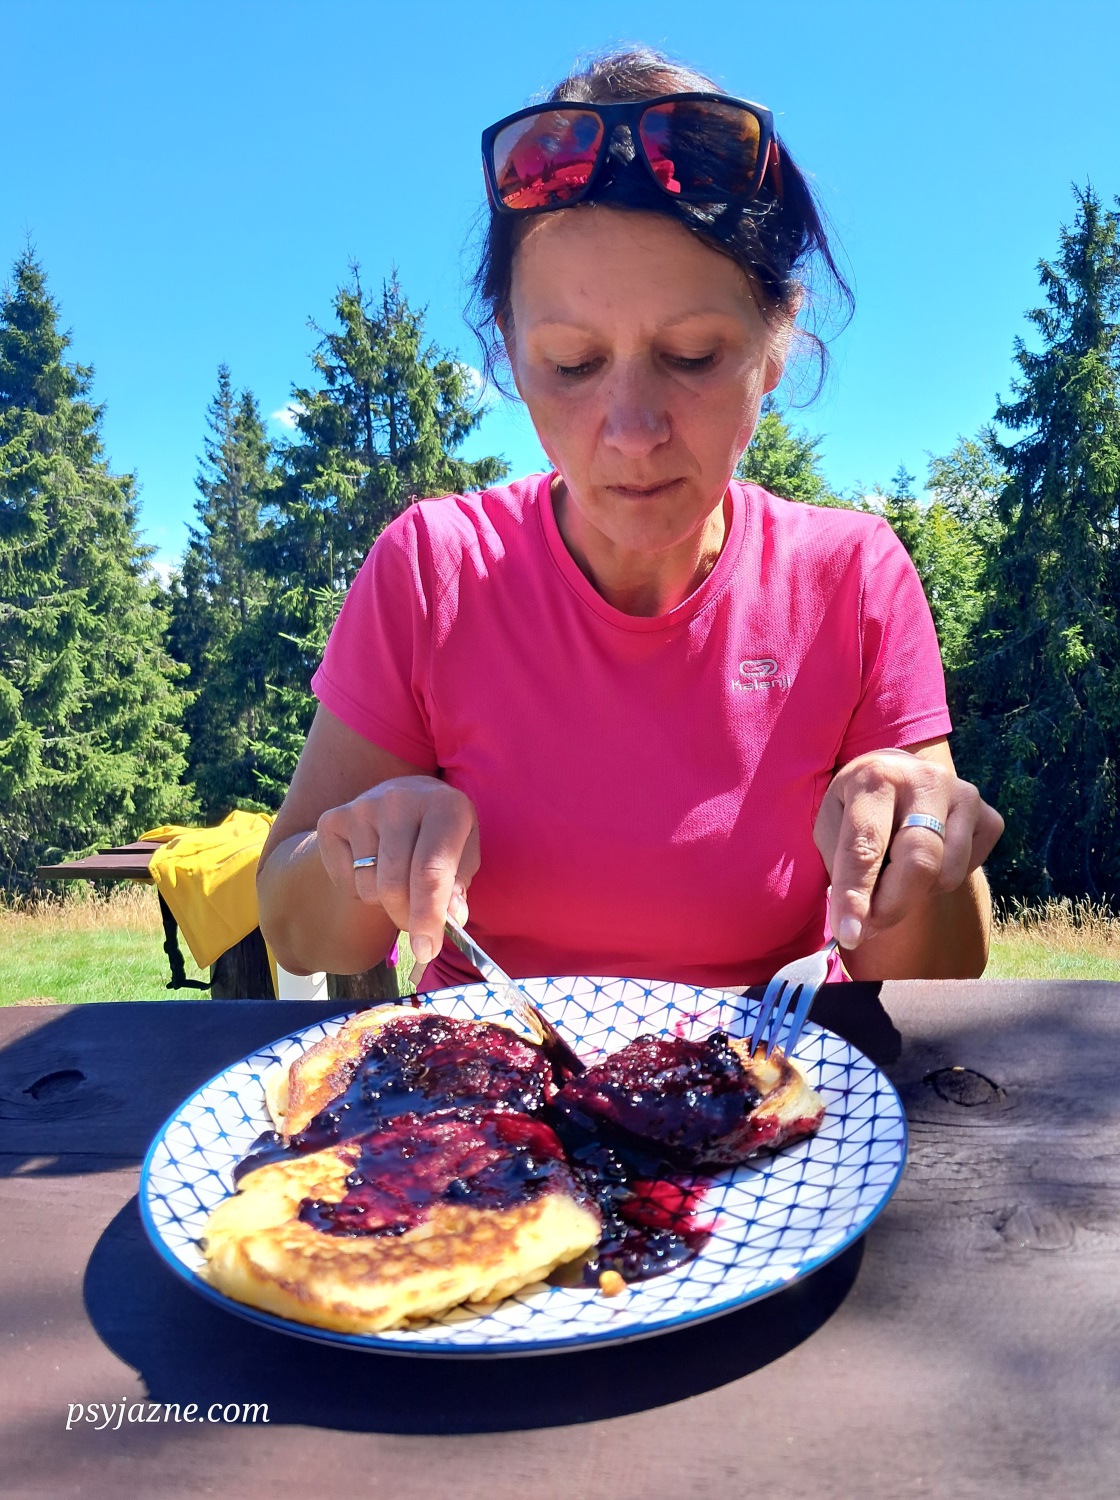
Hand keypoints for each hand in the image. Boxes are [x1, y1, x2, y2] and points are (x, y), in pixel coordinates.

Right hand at [315, 776, 479, 968]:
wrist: (405, 799)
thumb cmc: (441, 836)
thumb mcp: (463, 854)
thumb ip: (458, 887)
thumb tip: (450, 918)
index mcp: (445, 805)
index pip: (430, 872)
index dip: (428, 917)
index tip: (426, 950)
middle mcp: (400, 799)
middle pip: (394, 886)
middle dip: (406, 919)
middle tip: (417, 925)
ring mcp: (362, 807)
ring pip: (368, 888)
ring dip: (385, 904)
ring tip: (399, 884)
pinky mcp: (332, 820)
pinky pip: (344, 881)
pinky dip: (359, 890)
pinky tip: (374, 868)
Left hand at [813, 748, 1003, 950]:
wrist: (899, 775)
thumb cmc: (856, 809)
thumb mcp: (832, 826)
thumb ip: (842, 868)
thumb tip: (857, 925)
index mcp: (875, 778)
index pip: (865, 846)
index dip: (856, 896)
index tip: (850, 935)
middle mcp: (926, 780)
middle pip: (919, 862)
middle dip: (892, 906)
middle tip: (870, 927)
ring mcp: (965, 796)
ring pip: (947, 874)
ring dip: (916, 893)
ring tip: (896, 873)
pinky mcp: (989, 817)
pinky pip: (970, 871)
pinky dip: (944, 880)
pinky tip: (928, 859)